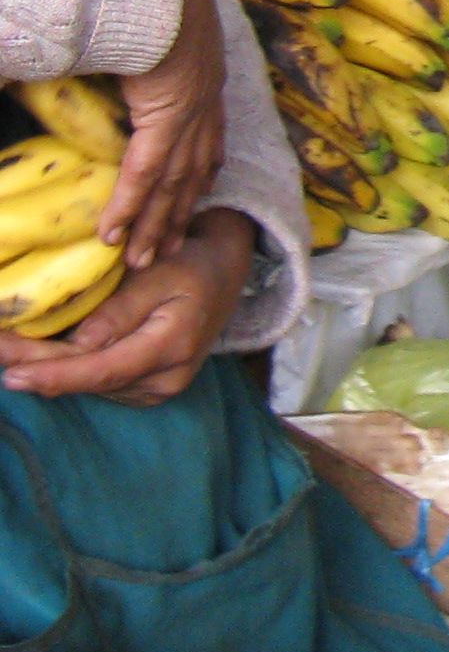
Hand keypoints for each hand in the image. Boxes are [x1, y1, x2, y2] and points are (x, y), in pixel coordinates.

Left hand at [0, 210, 251, 401]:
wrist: (225, 273)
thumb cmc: (191, 264)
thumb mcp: (159, 273)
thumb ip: (121, 310)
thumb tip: (79, 344)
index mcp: (173, 346)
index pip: (104, 369)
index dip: (54, 375)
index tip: (11, 374)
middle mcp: (166, 378)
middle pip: (88, 381)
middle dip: (35, 369)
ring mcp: (157, 387)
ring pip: (88, 384)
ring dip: (46, 368)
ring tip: (6, 348)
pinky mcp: (146, 387)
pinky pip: (98, 381)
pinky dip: (66, 368)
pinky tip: (36, 356)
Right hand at [108, 0, 225, 270]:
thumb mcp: (138, 32)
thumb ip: (118, 59)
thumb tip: (98, 69)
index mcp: (204, 81)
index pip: (204, 141)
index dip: (195, 176)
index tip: (189, 201)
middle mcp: (206, 101)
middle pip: (191, 172)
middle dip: (175, 216)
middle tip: (159, 252)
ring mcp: (192, 108)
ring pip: (172, 183)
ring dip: (154, 224)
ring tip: (139, 259)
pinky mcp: (170, 112)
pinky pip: (147, 172)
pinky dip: (130, 206)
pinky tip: (115, 235)